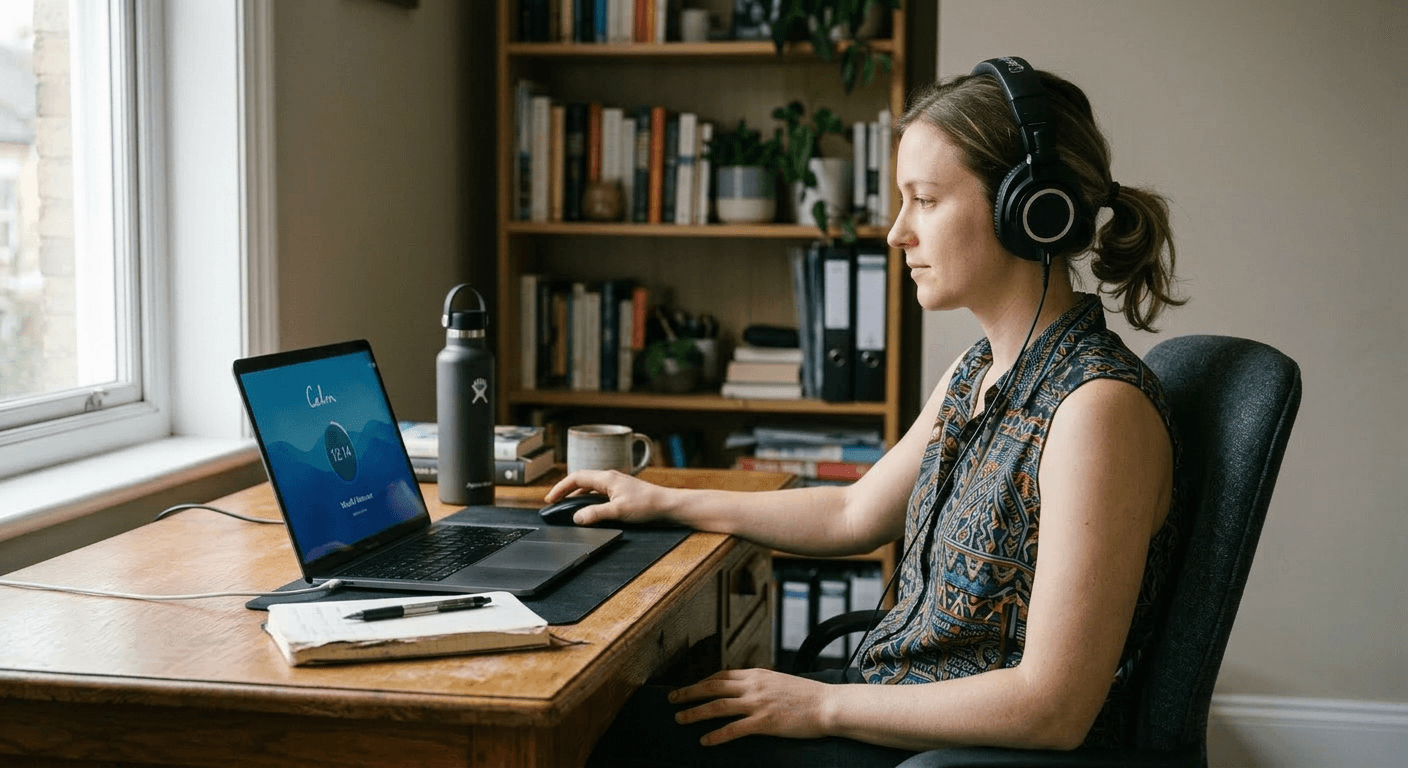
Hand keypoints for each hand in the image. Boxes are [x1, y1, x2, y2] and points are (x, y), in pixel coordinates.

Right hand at [543, 469, 668, 525]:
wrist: (668, 506)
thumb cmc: (647, 505)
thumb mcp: (618, 512)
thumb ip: (595, 514)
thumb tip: (576, 518)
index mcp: (606, 478)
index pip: (576, 477)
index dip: (560, 488)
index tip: (550, 500)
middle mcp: (610, 478)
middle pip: (581, 480)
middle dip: (565, 490)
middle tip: (554, 503)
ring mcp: (616, 484)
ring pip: (590, 487)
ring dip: (577, 495)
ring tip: (567, 506)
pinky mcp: (622, 492)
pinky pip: (599, 493)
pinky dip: (589, 500)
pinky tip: (589, 510)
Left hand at [669, 668, 832, 745]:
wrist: (829, 705)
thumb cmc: (808, 696)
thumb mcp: (780, 682)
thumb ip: (761, 685)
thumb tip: (747, 690)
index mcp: (757, 674)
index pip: (722, 674)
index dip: (702, 681)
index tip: (690, 688)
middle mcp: (754, 686)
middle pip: (713, 686)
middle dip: (689, 692)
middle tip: (671, 699)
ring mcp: (758, 703)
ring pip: (718, 705)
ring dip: (695, 712)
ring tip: (679, 719)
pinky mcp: (765, 722)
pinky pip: (734, 729)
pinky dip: (716, 734)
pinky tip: (704, 741)